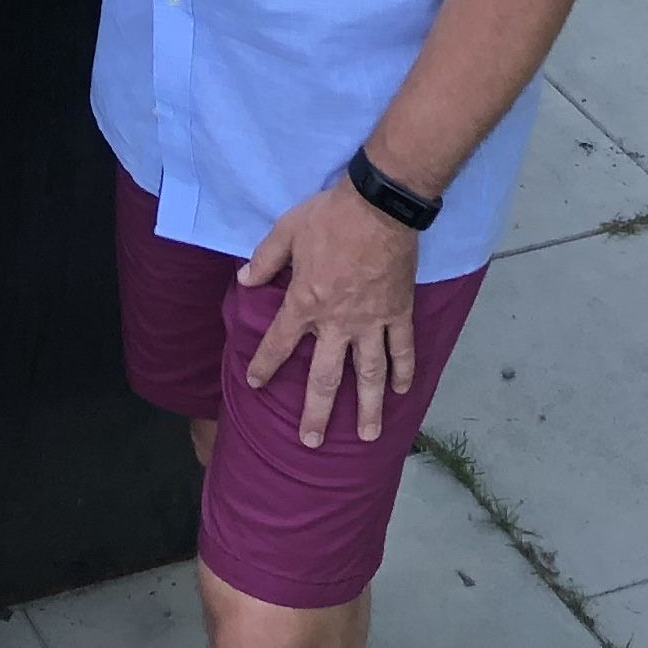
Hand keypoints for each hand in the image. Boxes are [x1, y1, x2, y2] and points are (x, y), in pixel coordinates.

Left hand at [239, 177, 419, 446]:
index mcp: (306, 302)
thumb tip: (244, 281)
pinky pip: (402, 349)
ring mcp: (371, 322)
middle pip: (325, 376)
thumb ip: (265, 259)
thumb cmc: (329, 216)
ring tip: (365, 436)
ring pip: (369, 375)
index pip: (280, 343)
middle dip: (316, 412)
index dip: (266, 365)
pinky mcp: (398, 313)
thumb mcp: (286, 230)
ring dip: (367, 408)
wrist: (379, 205)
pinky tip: (401, 392)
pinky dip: (403, 372)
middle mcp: (337, 322)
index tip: (255, 385)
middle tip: (310, 442)